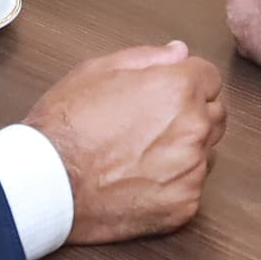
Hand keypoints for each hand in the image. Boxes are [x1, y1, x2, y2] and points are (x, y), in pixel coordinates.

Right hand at [27, 42, 224, 243]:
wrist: (45, 183)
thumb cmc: (65, 125)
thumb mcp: (96, 71)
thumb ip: (147, 58)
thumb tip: (179, 53)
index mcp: (178, 89)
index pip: (210, 78)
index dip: (187, 83)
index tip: (166, 95)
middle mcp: (194, 127)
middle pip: (215, 115)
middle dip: (192, 115)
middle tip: (151, 126)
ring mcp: (192, 170)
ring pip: (204, 154)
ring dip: (183, 152)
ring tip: (139, 157)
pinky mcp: (184, 205)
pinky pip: (191, 189)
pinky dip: (172, 186)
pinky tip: (138, 183)